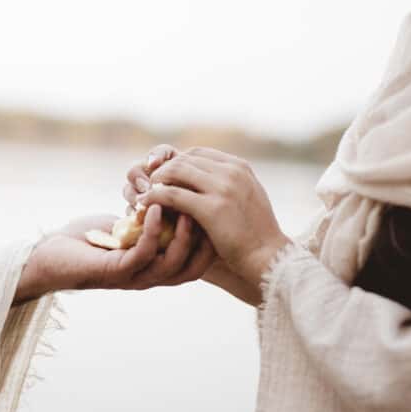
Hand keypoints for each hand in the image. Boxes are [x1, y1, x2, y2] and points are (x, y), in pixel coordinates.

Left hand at [14, 205, 215, 302]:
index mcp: (154, 270)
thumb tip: (173, 198)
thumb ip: (152, 221)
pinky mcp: (114, 271)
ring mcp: (131, 277)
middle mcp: (147, 278)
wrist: (50, 255)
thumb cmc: (89, 240)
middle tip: (211, 211)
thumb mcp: (128, 227)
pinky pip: (142, 252)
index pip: (194, 265)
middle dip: (205, 243)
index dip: (211, 245)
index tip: (218, 216)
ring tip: (186, 206)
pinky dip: (153, 230)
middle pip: (189, 270)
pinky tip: (156, 207)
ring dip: (182, 235)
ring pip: (170, 264)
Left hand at [133, 147, 290, 288]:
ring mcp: (223, 188)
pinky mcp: (211, 208)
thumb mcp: (246, 198)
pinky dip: (153, 197)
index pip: (197, 153)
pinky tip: (143, 205)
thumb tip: (203, 179)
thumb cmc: (255, 234)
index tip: (162, 176)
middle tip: (146, 184)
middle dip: (162, 170)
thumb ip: (227, 184)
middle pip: (184, 160)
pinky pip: (172, 194)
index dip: (176, 162)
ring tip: (143, 194)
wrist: (267, 257)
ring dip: (155, 181)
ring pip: (175, 172)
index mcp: (239, 167)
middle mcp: (231, 172)